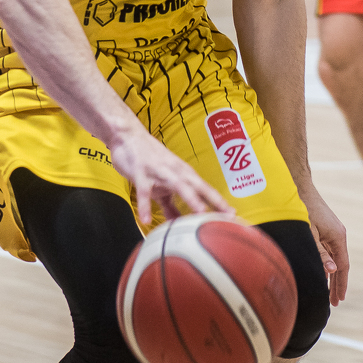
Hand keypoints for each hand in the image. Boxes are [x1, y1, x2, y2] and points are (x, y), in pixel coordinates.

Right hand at [108, 127, 229, 223]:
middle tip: (227, 215)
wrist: (128, 136)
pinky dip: (145, 205)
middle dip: (213, 200)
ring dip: (190, 197)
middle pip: (198, 186)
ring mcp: (159, 171)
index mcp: (183, 173)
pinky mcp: (141, 173)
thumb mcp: (162, 185)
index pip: (206, 189)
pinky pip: (144, 191)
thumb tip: (179, 225)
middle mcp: (175, 171)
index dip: (220, 202)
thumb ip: (170, 206)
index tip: (233, 216)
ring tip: (200, 212)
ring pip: (177, 185)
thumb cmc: (149, 161)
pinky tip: (145, 220)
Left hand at [301, 187, 348, 305]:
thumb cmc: (302, 208)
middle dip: (337, 284)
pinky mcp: (325, 228)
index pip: (343, 266)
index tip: (339, 300)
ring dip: (331, 275)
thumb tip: (331, 271)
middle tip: (334, 303)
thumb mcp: (309, 233)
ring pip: (333, 258)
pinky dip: (326, 263)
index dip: (341, 284)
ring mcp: (332, 232)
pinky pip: (328, 251)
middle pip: (340, 264)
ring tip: (327, 293)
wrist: (299, 186)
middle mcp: (338, 235)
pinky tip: (321, 272)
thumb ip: (319, 252)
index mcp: (338, 237)